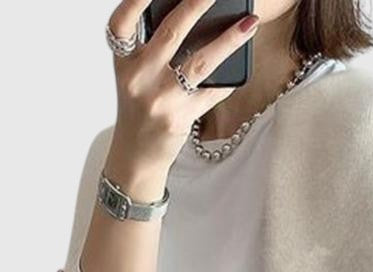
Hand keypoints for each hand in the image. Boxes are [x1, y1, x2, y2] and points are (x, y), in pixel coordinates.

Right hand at [106, 0, 260, 177]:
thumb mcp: (134, 76)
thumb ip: (151, 48)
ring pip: (201, 63)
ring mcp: (161, 99)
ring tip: (248, 24)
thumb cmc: (139, 108)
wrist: (136, 155)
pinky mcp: (180, 118)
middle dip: (196, 5)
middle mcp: (139, 78)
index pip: (123, 22)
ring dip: (228, 40)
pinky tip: (242, 63)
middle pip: (171, 34)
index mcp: (124, 62)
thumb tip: (191, 18)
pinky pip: (212, 92)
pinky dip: (229, 79)